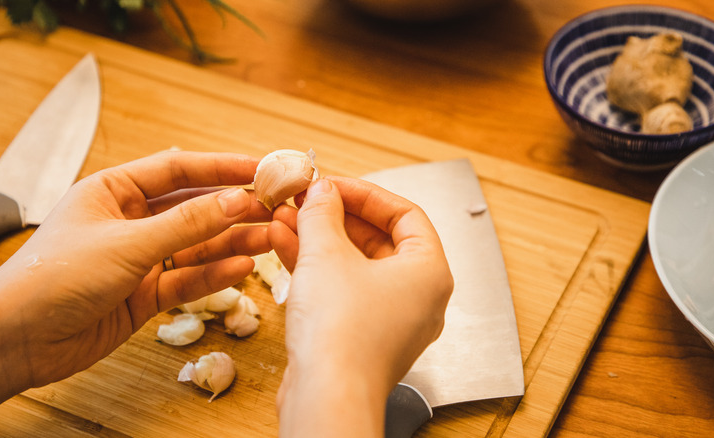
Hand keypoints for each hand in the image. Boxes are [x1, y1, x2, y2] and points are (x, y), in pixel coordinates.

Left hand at [0, 152, 270, 432]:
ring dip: (232, 242)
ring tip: (271, 239)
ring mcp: (139, 258)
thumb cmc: (55, 276)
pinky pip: (188, 279)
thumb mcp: (128, 243)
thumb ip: (187, 224)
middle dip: (234, 208)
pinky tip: (243, 268)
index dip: (222, 167)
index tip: (261, 168)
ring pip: (196, 246)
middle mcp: (130, 220)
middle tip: (275, 208)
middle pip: (194, 208)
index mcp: (115, 190)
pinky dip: (214, 275)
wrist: (18, 340)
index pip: (178, 170)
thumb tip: (237, 201)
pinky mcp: (144, 293)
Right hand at [269, 177, 453, 436]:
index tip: (332, 184)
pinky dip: (317, 267)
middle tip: (304, 200)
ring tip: (285, 218)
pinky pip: (343, 290)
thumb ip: (322, 213)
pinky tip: (284, 244)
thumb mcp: (326, 254)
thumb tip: (321, 192)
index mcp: (429, 272)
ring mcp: (390, 319)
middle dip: (335, 216)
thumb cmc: (342, 333)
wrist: (327, 397)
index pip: (405, 214)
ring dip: (320, 239)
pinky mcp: (362, 337)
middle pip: (378, 239)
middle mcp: (418, 297)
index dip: (365, 193)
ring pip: (355, 265)